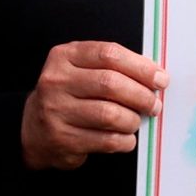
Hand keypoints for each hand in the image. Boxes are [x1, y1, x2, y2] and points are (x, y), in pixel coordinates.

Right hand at [21, 41, 165, 170]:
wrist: (34, 129)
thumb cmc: (69, 96)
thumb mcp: (81, 71)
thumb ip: (112, 68)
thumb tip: (155, 77)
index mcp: (64, 57)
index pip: (108, 54)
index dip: (141, 67)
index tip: (160, 79)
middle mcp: (56, 81)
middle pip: (111, 83)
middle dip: (141, 96)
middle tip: (154, 105)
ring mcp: (56, 110)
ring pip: (110, 114)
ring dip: (133, 120)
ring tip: (134, 121)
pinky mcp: (62, 138)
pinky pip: (106, 140)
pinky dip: (124, 141)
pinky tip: (124, 138)